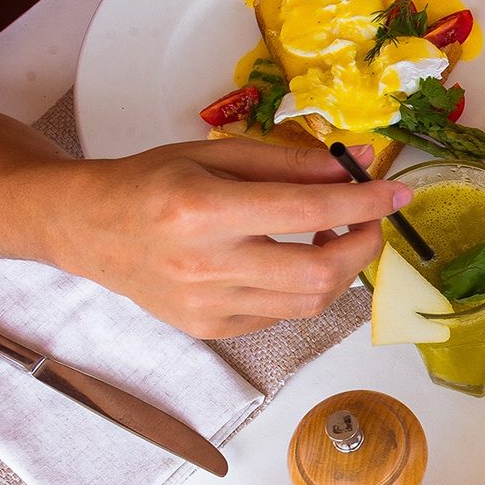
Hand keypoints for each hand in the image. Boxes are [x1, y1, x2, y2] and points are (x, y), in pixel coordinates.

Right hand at [49, 140, 408, 338]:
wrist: (87, 228)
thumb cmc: (151, 183)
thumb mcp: (219, 155)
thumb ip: (294, 163)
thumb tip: (360, 164)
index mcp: (203, 211)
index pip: (308, 210)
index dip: (364, 203)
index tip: (397, 194)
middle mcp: (205, 265)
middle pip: (319, 271)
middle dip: (362, 246)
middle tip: (369, 220)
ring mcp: (207, 306)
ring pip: (310, 302)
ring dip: (340, 270)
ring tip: (333, 236)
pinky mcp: (211, 329)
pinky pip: (282, 314)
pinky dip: (304, 288)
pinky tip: (292, 260)